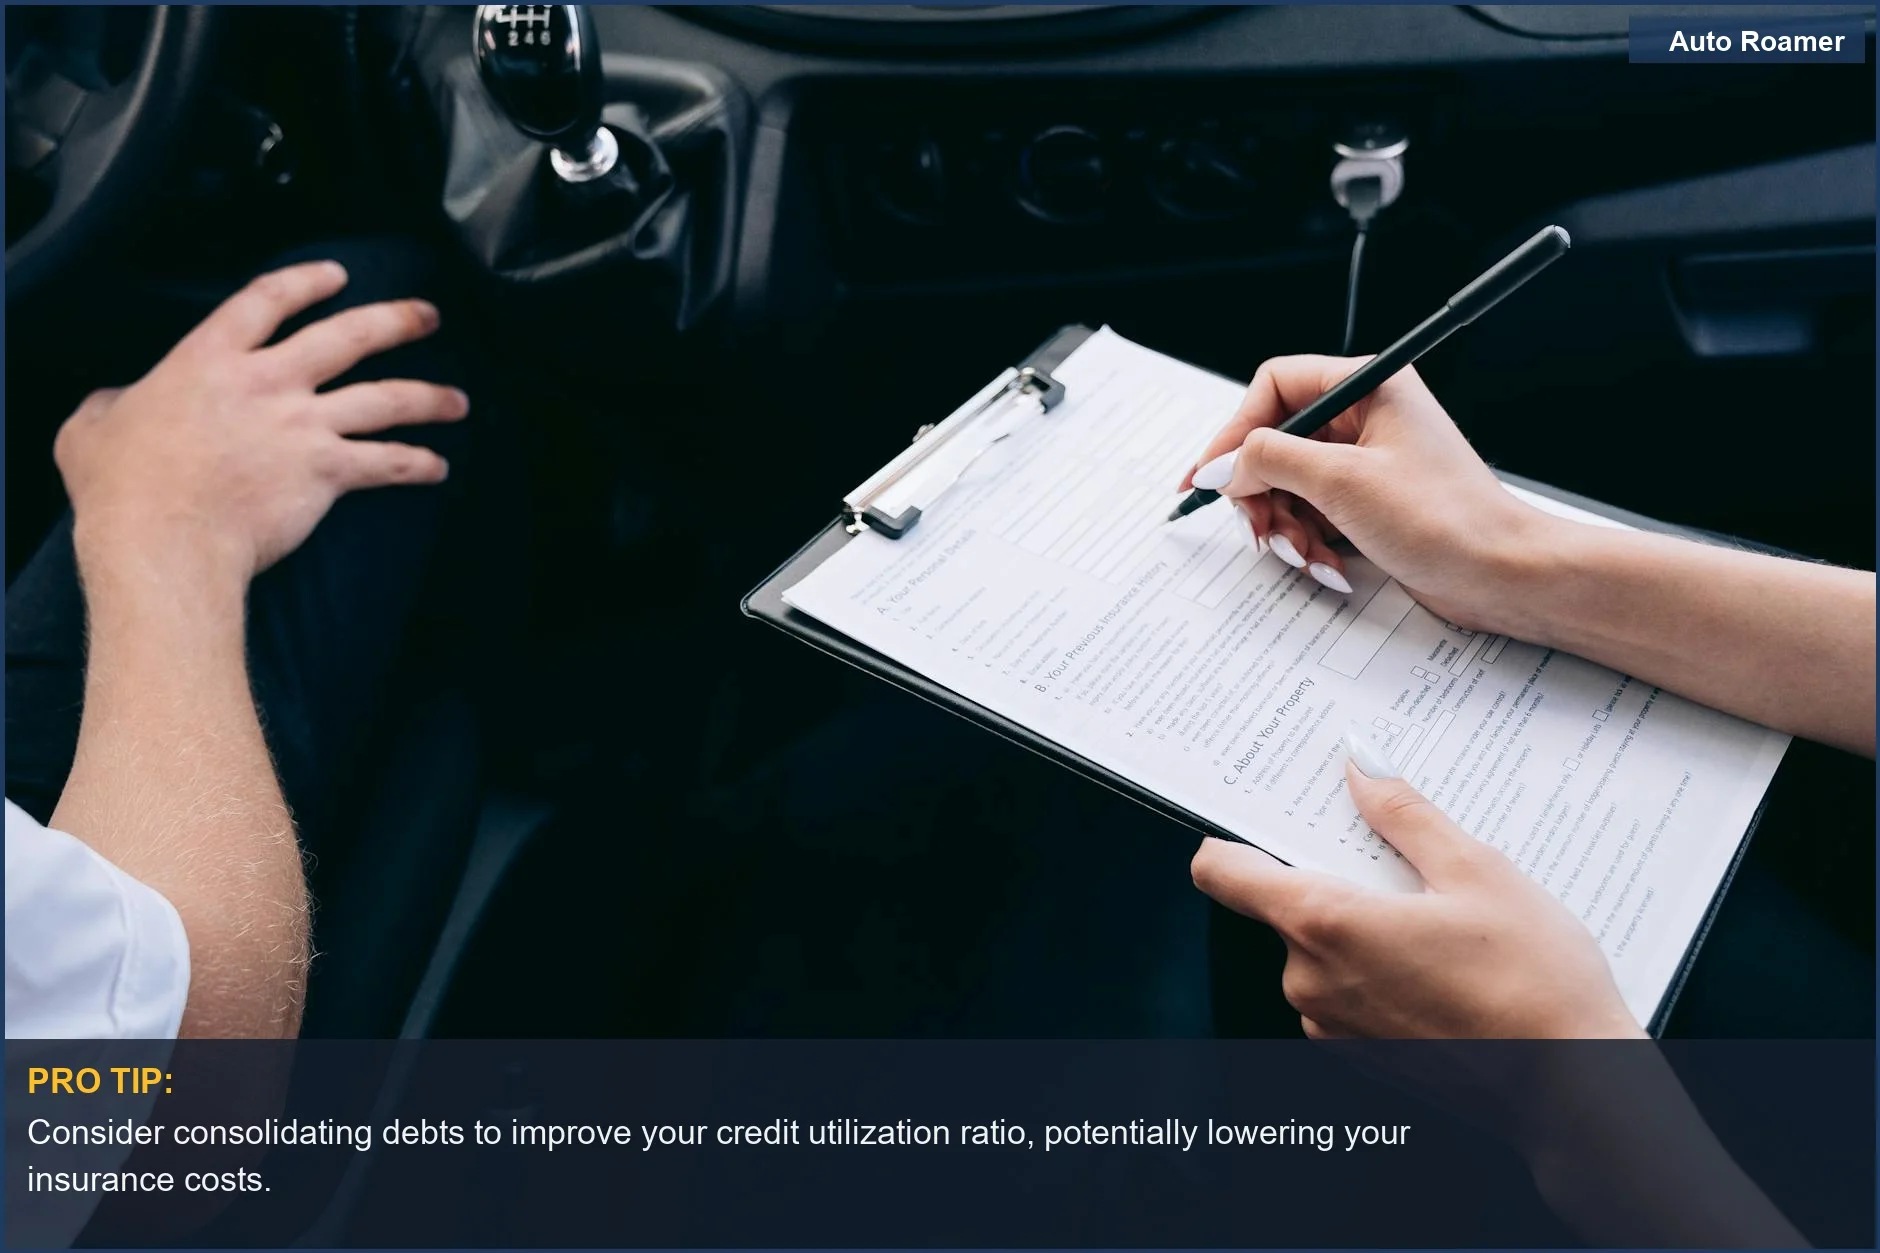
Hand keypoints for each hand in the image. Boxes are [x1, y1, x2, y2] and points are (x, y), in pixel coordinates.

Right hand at [54, 260, 468, 588]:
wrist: (164, 537)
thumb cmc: (123, 488)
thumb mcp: (94, 426)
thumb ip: (113, 403)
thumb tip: (115, 405)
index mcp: (211, 358)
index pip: (267, 300)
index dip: (306, 282)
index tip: (337, 276)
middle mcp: (268, 382)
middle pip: (349, 336)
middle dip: (396, 322)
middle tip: (427, 316)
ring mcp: (303, 425)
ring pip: (386, 398)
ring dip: (429, 397)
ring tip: (458, 400)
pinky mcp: (327, 470)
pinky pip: (387, 462)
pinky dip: (417, 464)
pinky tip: (438, 467)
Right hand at [1178, 356, 1559, 631]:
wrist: (1501, 574)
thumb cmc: (1444, 518)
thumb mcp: (1340, 481)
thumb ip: (1267, 462)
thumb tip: (1218, 465)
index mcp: (1367, 386)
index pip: (1274, 387)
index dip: (1235, 431)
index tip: (1210, 476)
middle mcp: (1365, 417)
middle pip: (1274, 442)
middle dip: (1261, 493)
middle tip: (1260, 529)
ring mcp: (1366, 462)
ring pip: (1288, 484)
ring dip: (1285, 526)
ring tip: (1305, 554)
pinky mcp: (1368, 502)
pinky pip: (1312, 514)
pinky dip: (1310, 542)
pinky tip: (1328, 565)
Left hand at [1189, 751, 1642, 1039]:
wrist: (1577, 1089)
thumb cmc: (1533, 983)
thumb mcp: (1477, 870)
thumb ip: (1405, 814)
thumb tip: (1362, 766)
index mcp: (1323, 924)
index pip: (1222, 872)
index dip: (1233, 835)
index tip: (1264, 814)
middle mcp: (1309, 979)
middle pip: (1284, 904)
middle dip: (1332, 874)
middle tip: (1397, 857)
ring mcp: (1331, 1024)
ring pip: (1320, 948)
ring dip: (1362, 923)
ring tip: (1438, 915)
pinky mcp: (1360, 1053)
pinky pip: (1347, 988)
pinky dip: (1378, 966)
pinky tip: (1442, 961)